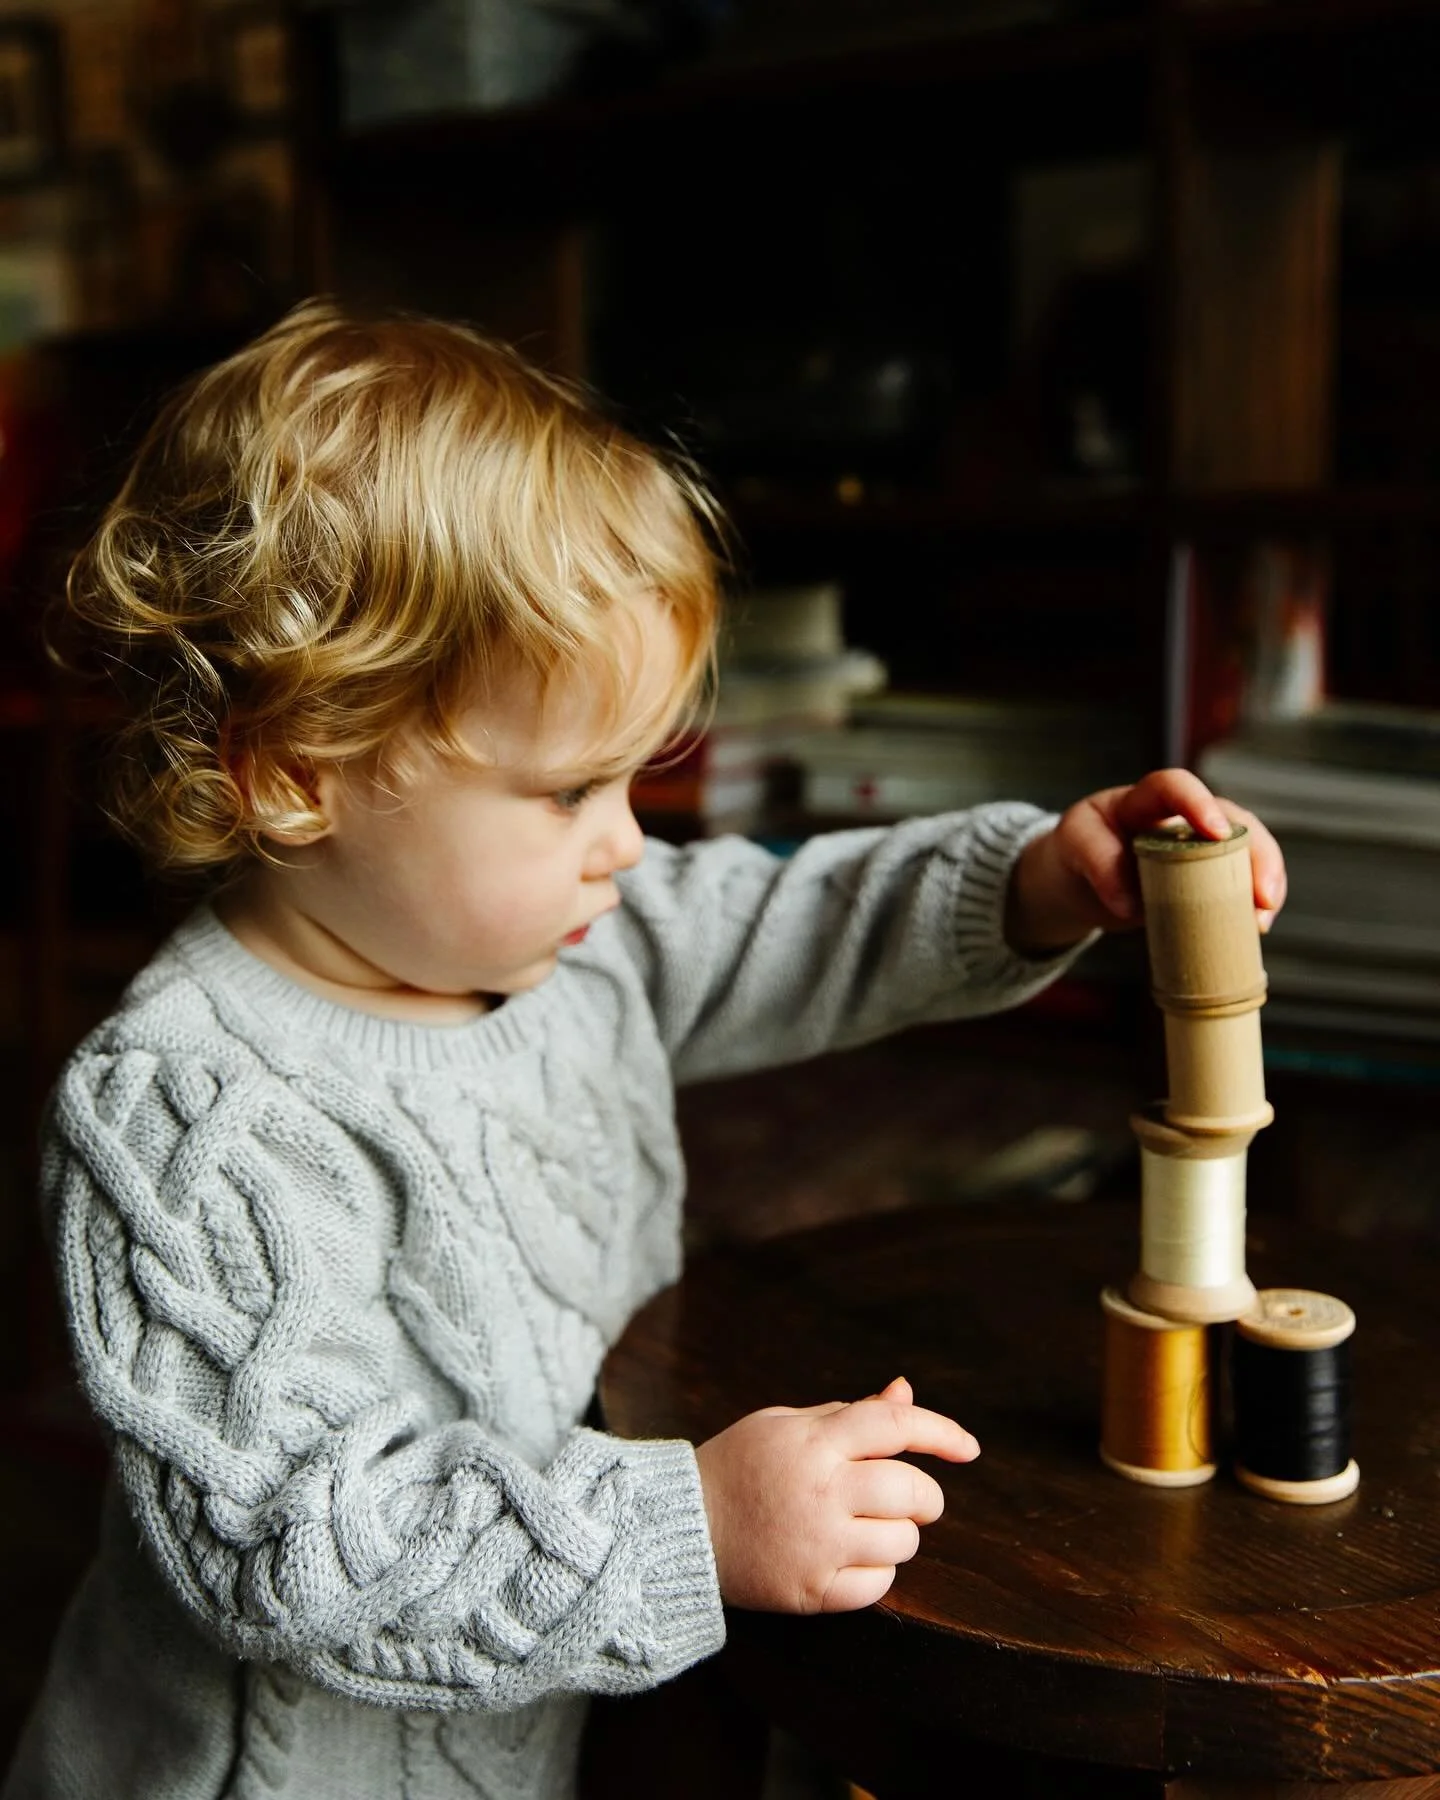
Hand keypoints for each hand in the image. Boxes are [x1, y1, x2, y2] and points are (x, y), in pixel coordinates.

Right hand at [694, 1374, 978, 1613]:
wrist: (681, 1527)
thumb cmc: (739, 1465)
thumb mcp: (786, 1423)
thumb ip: (849, 1413)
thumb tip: (905, 1392)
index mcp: (815, 1442)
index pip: (895, 1425)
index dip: (941, 1432)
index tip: (969, 1448)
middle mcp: (822, 1492)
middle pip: (913, 1492)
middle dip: (924, 1496)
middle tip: (908, 1498)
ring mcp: (818, 1544)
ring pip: (904, 1542)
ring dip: (899, 1534)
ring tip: (867, 1528)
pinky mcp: (811, 1590)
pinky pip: (879, 1586)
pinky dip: (877, 1573)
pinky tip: (850, 1557)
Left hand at [1004, 767, 1286, 954]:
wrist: (1079, 880)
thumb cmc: (1078, 852)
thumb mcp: (1074, 847)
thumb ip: (1097, 861)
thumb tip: (1129, 903)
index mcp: (1143, 799)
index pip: (1174, 786)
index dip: (1199, 804)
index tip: (1217, 834)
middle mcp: (1183, 817)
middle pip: (1234, 820)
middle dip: (1256, 854)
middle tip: (1261, 895)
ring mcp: (1201, 847)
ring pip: (1248, 850)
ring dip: (1265, 882)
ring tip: (1261, 921)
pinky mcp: (1207, 878)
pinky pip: (1241, 882)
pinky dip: (1254, 904)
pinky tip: (1258, 926)